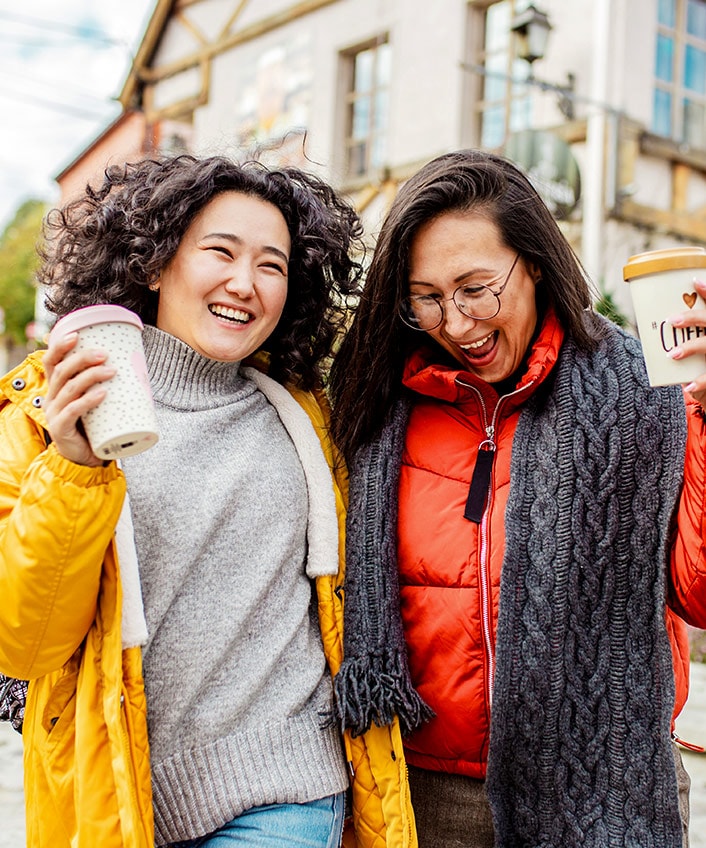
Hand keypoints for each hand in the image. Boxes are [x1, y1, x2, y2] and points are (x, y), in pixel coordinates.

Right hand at [43, 332, 115, 466]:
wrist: (85, 459)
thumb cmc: (94, 427)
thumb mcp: (96, 403)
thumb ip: (106, 386)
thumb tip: (137, 366)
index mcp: (56, 389)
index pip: (51, 362)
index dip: (60, 347)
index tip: (77, 335)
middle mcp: (51, 398)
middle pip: (62, 371)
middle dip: (83, 359)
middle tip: (105, 354)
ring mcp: (54, 413)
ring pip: (69, 389)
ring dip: (91, 376)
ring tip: (111, 371)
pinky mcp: (60, 429)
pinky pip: (73, 411)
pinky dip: (88, 400)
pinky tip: (102, 394)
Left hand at [667, 277, 705, 408]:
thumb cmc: (698, 361)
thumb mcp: (693, 343)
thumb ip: (682, 334)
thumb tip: (649, 323)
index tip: (694, 281)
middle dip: (694, 317)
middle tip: (672, 320)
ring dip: (691, 347)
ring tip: (672, 354)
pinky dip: (700, 382)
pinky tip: (688, 386)